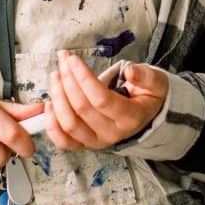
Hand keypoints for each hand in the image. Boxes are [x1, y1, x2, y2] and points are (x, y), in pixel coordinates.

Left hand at [45, 51, 168, 150]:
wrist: (145, 116)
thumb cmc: (148, 95)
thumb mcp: (155, 82)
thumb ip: (145, 76)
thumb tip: (130, 72)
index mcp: (130, 118)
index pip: (101, 99)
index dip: (84, 78)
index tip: (73, 60)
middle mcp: (112, 134)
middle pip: (82, 109)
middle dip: (68, 81)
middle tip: (63, 61)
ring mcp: (96, 142)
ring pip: (69, 124)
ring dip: (57, 98)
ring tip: (56, 75)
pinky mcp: (84, 144)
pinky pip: (62, 141)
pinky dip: (51, 124)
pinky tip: (48, 103)